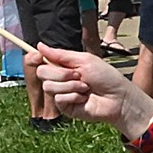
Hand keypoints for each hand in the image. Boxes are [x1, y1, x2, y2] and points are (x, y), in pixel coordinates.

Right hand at [29, 43, 152, 133]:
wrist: (117, 98)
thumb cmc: (106, 77)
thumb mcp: (84, 60)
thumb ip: (61, 54)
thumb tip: (39, 45)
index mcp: (64, 66)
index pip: (41, 61)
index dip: (34, 57)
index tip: (35, 55)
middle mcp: (60, 79)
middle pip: (41, 72)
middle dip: (60, 73)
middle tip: (78, 75)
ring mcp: (62, 93)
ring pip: (49, 86)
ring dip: (70, 85)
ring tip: (85, 87)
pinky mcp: (65, 107)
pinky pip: (58, 98)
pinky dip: (73, 96)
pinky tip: (84, 98)